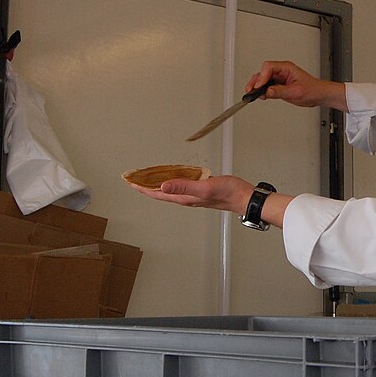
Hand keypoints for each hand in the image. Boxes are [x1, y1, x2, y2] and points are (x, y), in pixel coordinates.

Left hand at [131, 175, 253, 213]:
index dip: (143, 187)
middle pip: (160, 192)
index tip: (131, 182)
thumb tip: (163, 186)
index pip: (158, 193)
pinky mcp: (199, 190)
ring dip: (156, 184)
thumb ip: (183, 186)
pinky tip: (170, 177)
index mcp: (185, 198)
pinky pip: (179, 186)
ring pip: (168, 190)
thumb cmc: (228, 193)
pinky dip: (170, 181)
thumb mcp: (204, 187)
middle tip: (133, 179)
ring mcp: (192, 195)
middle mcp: (186, 198)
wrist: (244, 197)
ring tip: (146, 179)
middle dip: (145, 186)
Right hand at [247, 61, 346, 110]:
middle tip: (251, 90)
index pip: (269, 67)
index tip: (259, 86)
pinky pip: (266, 86)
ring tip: (253, 94)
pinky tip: (260, 95)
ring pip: (263, 79)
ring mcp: (279, 78)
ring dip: (257, 86)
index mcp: (286, 67)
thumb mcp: (296, 92)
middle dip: (256, 81)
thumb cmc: (312, 89)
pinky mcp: (278, 85)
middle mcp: (281, 71)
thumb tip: (267, 92)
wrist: (318, 95)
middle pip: (263, 72)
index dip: (262, 76)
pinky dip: (261, 91)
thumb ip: (280, 91)